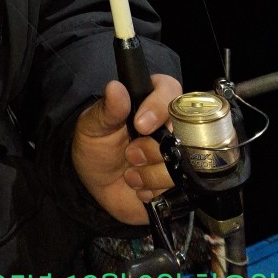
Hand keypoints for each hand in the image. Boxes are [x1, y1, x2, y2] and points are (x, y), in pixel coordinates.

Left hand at [71, 74, 181, 224]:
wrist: (98, 188)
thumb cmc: (96, 148)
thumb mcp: (93, 127)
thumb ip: (107, 109)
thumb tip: (115, 87)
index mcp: (149, 101)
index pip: (169, 89)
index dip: (159, 106)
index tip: (140, 124)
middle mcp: (169, 126)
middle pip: (183, 129)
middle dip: (152, 149)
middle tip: (130, 154)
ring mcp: (178, 154)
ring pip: (183, 162)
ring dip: (151, 174)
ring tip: (130, 174)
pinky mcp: (181, 181)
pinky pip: (182, 186)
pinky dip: (157, 191)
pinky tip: (141, 189)